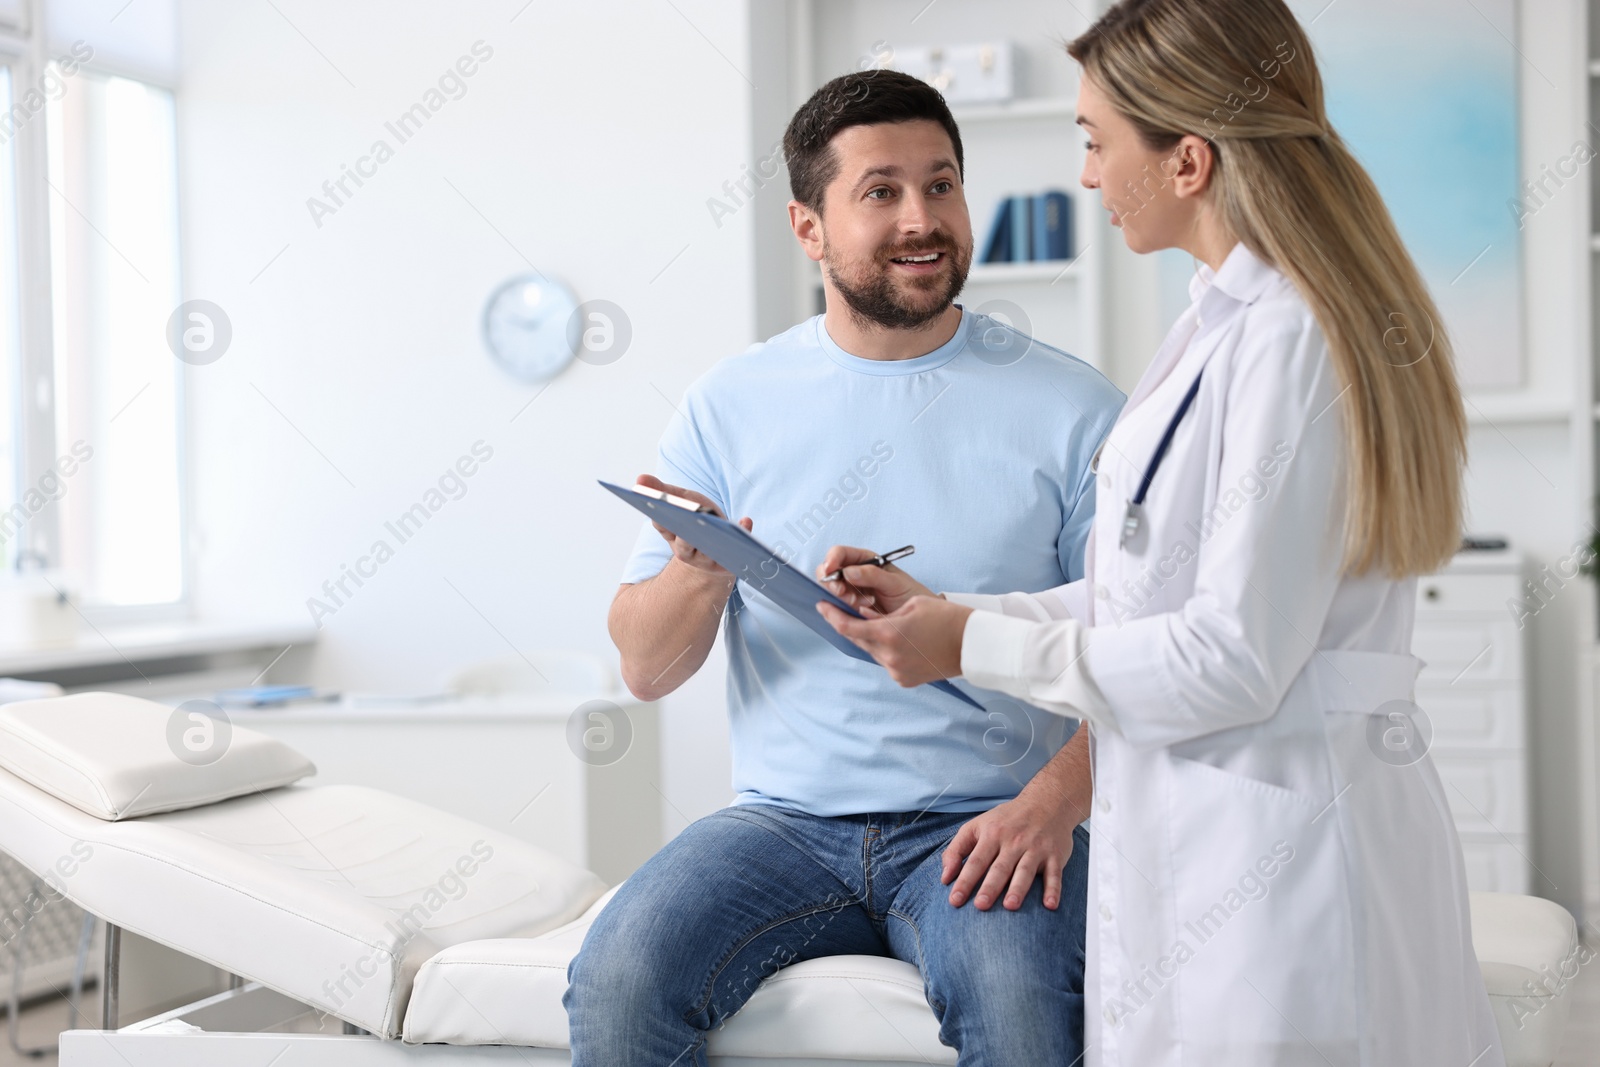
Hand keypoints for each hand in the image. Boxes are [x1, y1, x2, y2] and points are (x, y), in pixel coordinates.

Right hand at [636, 474, 749, 577]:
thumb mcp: (682, 502)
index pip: (662, 525)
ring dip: (713, 537)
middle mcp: (685, 552)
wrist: (718, 552)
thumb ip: (663, 490)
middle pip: (684, 544)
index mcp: (671, 535)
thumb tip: (641, 477)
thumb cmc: (698, 522)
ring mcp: (707, 560)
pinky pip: (735, 549)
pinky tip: (746, 520)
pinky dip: (741, 533)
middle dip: (685, 534)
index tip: (659, 507)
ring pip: (709, 551)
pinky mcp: (728, 563)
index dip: (660, 517)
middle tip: (690, 516)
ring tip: (716, 522)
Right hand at [815, 545, 935, 616]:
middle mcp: (855, 574)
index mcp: (865, 560)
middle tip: (843, 593)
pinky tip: (862, 611)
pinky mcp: (851, 608)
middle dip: (832, 582)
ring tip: (862, 604)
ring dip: (841, 598)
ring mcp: (852, 591)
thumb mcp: (895, 583)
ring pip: (831, 591)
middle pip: (829, 572)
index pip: (840, 554)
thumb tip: (848, 571)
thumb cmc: (910, 595)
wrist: (919, 617)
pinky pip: (838, 607)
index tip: (830, 570)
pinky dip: (845, 610)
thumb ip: (873, 575)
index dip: (831, 560)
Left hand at [816, 595, 971, 685]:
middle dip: (852, 625)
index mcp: (888, 634)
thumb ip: (881, 612)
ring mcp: (896, 671)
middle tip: (845, 611)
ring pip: (872, 652)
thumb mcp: (911, 604)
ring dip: (872, 639)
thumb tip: (862, 616)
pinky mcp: (904, 680)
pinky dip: (887, 651)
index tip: (821, 606)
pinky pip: (887, 662)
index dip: (831, 616)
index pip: (847, 627)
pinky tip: (900, 641)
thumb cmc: (946, 618)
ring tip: (886, 625)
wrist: (973, 645)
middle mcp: (889, 657)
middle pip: (858, 640)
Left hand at [941, 787, 1078, 910]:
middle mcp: (1014, 841)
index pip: (976, 861)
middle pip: (1000, 868)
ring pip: (1026, 871)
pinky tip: (1050, 905)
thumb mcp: (977, 826)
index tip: (955, 900)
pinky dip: (1054, 890)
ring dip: (1018, 888)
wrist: (1046, 802)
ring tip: (1010, 906)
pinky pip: (1055, 874)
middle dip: (990, 887)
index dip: (964, 880)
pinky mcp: (1055, 855)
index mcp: (992, 834)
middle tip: (980, 906)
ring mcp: (1036, 848)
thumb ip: (957, 849)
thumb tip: (945, 877)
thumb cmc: (1006, 820)